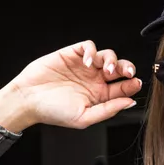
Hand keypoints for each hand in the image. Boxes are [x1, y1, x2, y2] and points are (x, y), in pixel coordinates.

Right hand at [0, 40, 142, 131]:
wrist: (28, 100)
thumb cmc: (53, 112)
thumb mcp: (84, 117)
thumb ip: (108, 110)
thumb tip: (130, 103)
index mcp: (100, 95)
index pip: (123, 87)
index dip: (131, 84)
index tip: (135, 83)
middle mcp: (95, 79)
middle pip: (119, 69)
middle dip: (126, 68)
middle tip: (127, 73)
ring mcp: (84, 66)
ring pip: (107, 55)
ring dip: (110, 60)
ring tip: (105, 70)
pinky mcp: (72, 54)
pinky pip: (88, 47)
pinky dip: (91, 51)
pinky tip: (86, 62)